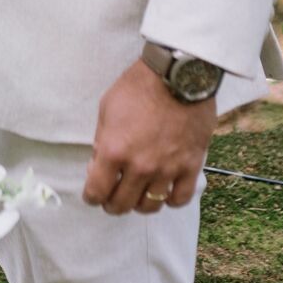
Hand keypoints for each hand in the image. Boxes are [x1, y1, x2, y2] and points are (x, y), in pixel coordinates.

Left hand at [83, 60, 216, 215]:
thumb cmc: (138, 86)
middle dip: (112, 204)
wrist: (177, 75)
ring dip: (140, 204)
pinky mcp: (190, 167)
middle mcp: (140, 167)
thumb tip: (99, 164)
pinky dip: (170, 200)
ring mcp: (167, 169)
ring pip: (150, 207)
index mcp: (114, 151)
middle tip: (113, 196)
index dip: (92, 197)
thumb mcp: (107, 108)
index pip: (97, 192)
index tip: (93, 194)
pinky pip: (179, 199)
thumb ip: (102, 140)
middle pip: (121, 205)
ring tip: (138, 194)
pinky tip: (165, 190)